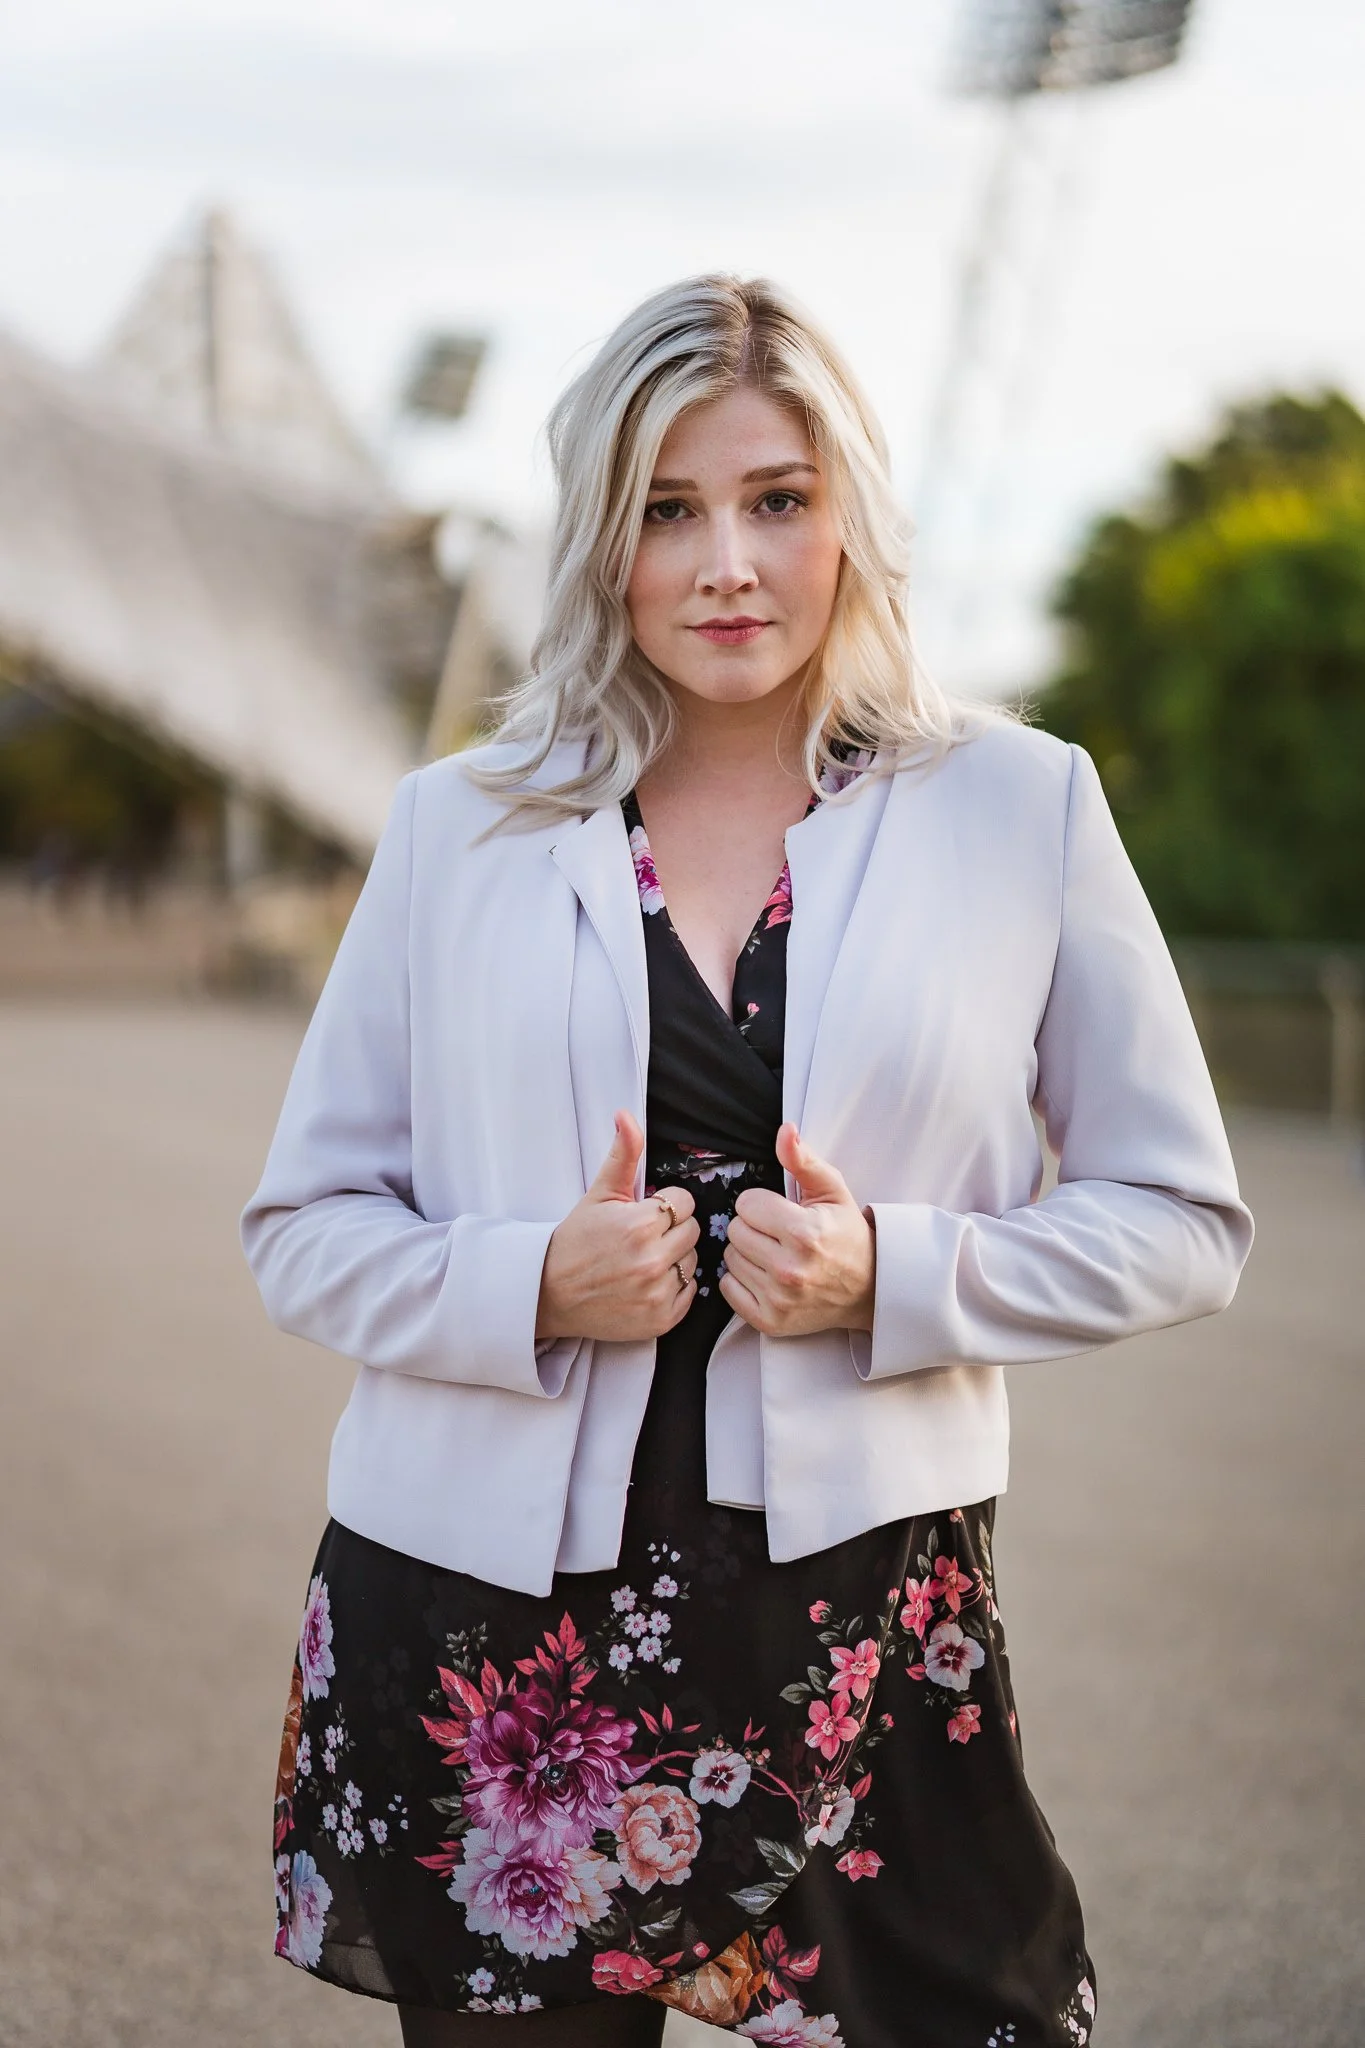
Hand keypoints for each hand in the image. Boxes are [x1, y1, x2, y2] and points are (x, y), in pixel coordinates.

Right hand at [536, 1111, 699, 1341]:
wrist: (549, 1293)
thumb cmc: (576, 1241)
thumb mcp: (598, 1194)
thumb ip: (622, 1155)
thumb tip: (626, 1115)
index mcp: (640, 1224)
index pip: (684, 1202)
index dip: (664, 1206)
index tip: (642, 1215)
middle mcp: (652, 1260)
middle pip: (692, 1231)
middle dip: (671, 1230)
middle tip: (642, 1239)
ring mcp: (657, 1293)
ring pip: (693, 1261)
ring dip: (675, 1259)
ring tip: (642, 1261)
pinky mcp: (661, 1320)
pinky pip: (691, 1292)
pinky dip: (674, 1288)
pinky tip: (647, 1283)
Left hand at [719, 1123, 875, 1337]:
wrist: (868, 1289)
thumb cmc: (847, 1235)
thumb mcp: (832, 1191)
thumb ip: (803, 1160)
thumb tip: (784, 1130)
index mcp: (804, 1233)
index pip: (746, 1204)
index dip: (762, 1204)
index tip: (780, 1212)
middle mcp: (789, 1269)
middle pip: (735, 1230)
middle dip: (753, 1227)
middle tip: (778, 1234)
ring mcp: (778, 1299)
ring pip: (730, 1258)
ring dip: (747, 1253)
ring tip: (775, 1254)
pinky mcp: (769, 1321)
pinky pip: (727, 1289)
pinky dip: (741, 1281)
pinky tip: (765, 1276)